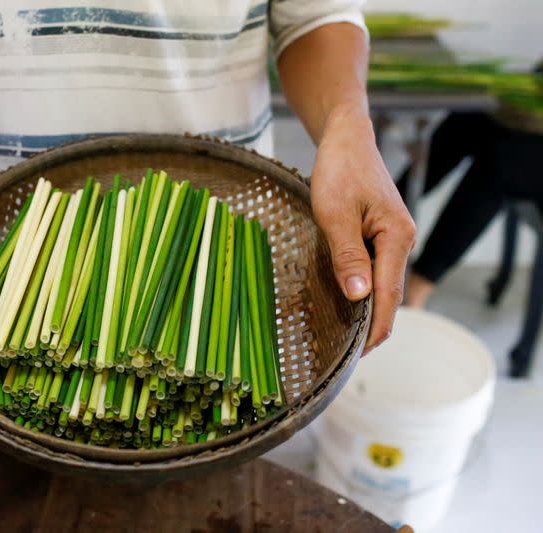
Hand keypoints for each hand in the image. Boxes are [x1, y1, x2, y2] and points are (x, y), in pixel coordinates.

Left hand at [311, 104, 415, 353]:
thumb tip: (359, 297)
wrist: (346, 138)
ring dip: (365, 309)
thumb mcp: (335, 213)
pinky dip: (361, 290)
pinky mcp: (379, 234)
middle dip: (370, 325)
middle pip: (389, 295)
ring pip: (381, 284)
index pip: (389, 296)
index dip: (375, 328)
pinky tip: (343, 301)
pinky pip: (374, 270)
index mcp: (397, 238)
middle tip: (344, 353)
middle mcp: (401, 241)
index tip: (359, 355)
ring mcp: (392, 238)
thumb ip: (348, 255)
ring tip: (341, 335)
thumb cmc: (340, 169)